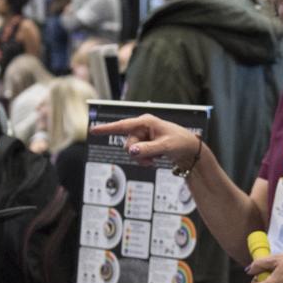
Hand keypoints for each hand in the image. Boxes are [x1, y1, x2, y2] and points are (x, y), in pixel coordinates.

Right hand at [88, 114, 202, 169]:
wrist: (190, 150)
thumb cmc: (180, 143)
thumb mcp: (165, 147)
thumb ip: (147, 149)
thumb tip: (131, 151)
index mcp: (146, 122)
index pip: (122, 125)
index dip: (106, 128)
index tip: (92, 130)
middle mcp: (142, 127)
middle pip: (127, 144)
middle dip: (137, 154)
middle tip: (152, 160)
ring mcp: (144, 136)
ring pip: (132, 151)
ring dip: (142, 158)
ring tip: (156, 159)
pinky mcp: (146, 144)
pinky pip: (138, 154)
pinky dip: (145, 159)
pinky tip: (156, 158)